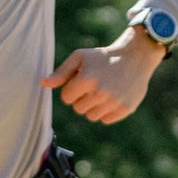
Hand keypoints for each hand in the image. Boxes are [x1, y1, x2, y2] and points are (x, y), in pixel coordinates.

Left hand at [41, 25, 165, 124]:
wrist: (134, 58)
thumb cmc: (102, 57)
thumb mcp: (80, 57)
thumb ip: (61, 72)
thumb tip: (43, 83)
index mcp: (86, 79)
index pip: (66, 98)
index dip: (72, 89)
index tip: (81, 80)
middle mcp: (100, 92)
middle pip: (78, 109)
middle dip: (82, 98)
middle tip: (94, 85)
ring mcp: (113, 102)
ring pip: (91, 116)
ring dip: (94, 106)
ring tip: (103, 91)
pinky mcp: (124, 109)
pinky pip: (105, 120)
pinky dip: (107, 111)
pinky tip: (112, 97)